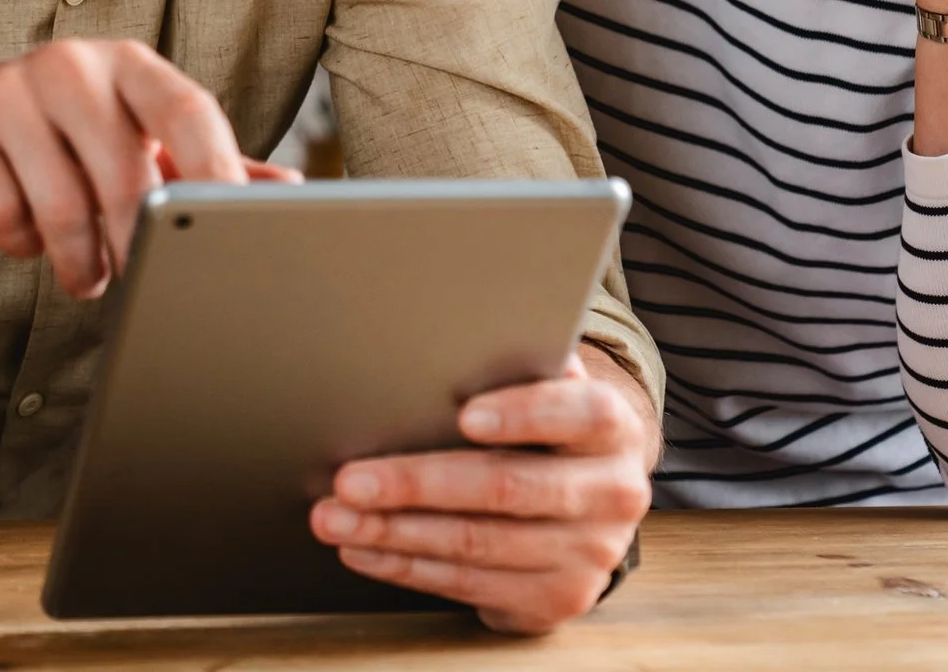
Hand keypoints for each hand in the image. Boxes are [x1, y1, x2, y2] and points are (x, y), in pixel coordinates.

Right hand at [0, 39, 294, 299]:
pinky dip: (19, 246)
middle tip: (136, 280)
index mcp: (128, 65)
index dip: (217, 169)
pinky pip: (3, 216)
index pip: (188, 109)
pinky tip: (23, 235)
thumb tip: (288, 188)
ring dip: (80, 262)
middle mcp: (70, 63)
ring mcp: (6, 88)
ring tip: (87, 274)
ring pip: (61, 207)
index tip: (233, 227)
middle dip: (136, 246)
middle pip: (126, 173)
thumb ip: (202, 164)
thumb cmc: (61, 144)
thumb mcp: (133, 142)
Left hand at [308, 349, 653, 634]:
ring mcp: (588, 554)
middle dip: (417, 483)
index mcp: (612, 429)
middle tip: (350, 480)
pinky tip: (364, 549)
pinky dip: (406, 566)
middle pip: (507, 487)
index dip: (524, 414)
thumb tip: (426, 350)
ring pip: (477, 543)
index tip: (464, 415)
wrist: (590, 500)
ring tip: (335, 517)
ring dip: (395, 531)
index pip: (582, 414)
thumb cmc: (545, 427)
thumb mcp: (544, 389)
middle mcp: (612, 494)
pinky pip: (469, 584)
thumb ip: (511, 369)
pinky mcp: (557, 598)